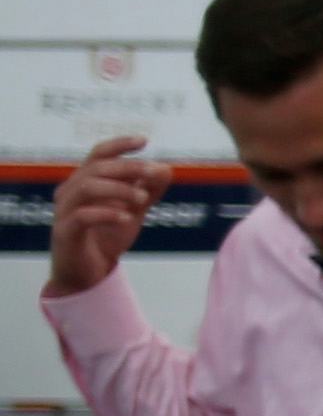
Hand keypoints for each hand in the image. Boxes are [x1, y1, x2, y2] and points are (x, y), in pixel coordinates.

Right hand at [39, 135, 163, 299]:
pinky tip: (127, 218)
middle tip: (154, 173)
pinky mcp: (65, 232)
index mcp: (85, 182)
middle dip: (128, 168)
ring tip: (142, 199)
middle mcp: (70, 192)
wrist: (88, 274)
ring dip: (119, 189)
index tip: (145, 140)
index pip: (99, 154)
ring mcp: (65, 211)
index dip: (119, 145)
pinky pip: (83, 216)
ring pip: (87, 187)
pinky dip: (107, 213)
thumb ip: (147, 191)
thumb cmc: (106, 238)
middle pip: (96, 168)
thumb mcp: (132, 212)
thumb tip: (165, 168)